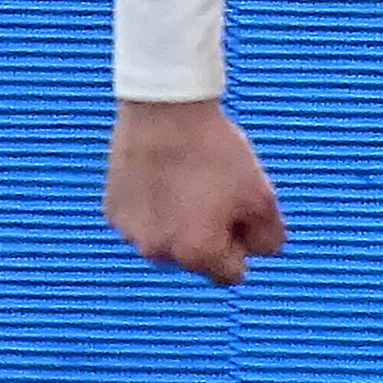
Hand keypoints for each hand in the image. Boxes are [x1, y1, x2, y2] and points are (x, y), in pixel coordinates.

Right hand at [106, 97, 288, 284]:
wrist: (165, 109)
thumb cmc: (213, 151)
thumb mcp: (262, 197)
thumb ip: (269, 238)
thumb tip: (261, 251)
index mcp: (197, 253)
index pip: (231, 274)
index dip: (242, 243)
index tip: (239, 213)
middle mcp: (158, 252)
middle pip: (197, 259)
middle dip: (208, 235)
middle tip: (214, 192)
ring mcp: (131, 233)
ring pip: (167, 241)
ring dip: (178, 223)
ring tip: (188, 179)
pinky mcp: (114, 211)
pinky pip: (142, 221)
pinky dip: (153, 207)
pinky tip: (163, 175)